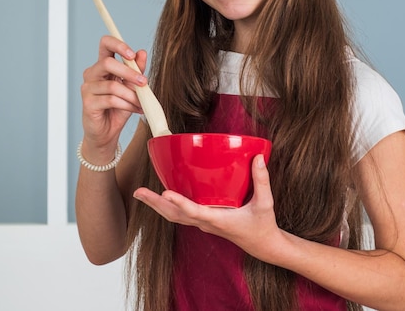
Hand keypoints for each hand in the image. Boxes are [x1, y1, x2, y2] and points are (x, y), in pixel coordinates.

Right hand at [80, 35, 147, 158]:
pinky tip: (136, 109)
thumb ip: (137, 70)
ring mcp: (87, 88)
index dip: (117, 44)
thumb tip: (142, 52)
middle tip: (144, 82)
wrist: (107, 132)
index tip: (132, 54)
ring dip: (131, 94)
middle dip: (129, 72)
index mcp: (102, 65)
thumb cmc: (119, 107)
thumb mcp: (132, 87)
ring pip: (112, 85)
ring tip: (141, 102)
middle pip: (106, 63)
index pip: (105, 44)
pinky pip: (111, 100)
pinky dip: (127, 104)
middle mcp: (92, 74)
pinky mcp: (88, 103)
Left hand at [134, 155, 282, 261]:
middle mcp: (206, 223)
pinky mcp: (205, 221)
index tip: (164, 192)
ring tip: (141, 193)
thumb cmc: (263, 226)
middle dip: (155, 204)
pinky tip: (163, 194)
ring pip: (175, 216)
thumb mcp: (265, 203)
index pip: (194, 212)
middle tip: (138, 192)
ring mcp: (204, 224)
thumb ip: (262, 180)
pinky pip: (182, 214)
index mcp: (218, 220)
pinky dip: (169, 205)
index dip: (179, 202)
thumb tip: (258, 157)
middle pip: (174, 216)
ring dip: (158, 205)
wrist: (264, 246)